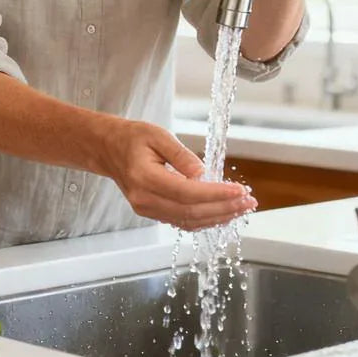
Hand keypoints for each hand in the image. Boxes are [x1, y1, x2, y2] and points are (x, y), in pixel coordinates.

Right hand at [99, 121, 256, 229]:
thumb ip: (181, 155)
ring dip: (218, 217)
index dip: (216, 194)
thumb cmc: (132, 138)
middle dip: (224, 209)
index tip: (239, 190)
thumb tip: (205, 174)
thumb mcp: (157, 135)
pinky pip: (182, 222)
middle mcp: (144, 199)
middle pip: (191, 212)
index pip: (187, 193)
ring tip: (241, 208)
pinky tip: (223, 212)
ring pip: (189, 222)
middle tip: (248, 201)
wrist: (108, 150)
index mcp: (145, 178)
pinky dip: (205, 219)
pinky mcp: (152, 213)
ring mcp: (147, 210)